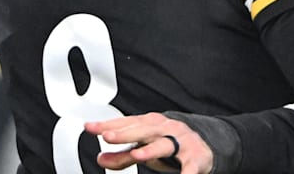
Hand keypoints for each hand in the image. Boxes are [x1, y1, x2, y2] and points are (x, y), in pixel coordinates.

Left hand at [85, 112, 213, 172]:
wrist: (204, 145)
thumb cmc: (169, 145)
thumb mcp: (145, 149)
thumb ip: (123, 155)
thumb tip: (100, 158)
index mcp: (150, 125)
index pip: (126, 123)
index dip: (108, 125)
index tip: (89, 127)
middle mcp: (165, 129)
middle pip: (142, 130)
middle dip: (125, 133)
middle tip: (108, 136)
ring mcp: (181, 142)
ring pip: (164, 144)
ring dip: (151, 150)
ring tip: (137, 155)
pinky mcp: (196, 157)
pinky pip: (190, 166)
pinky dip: (186, 172)